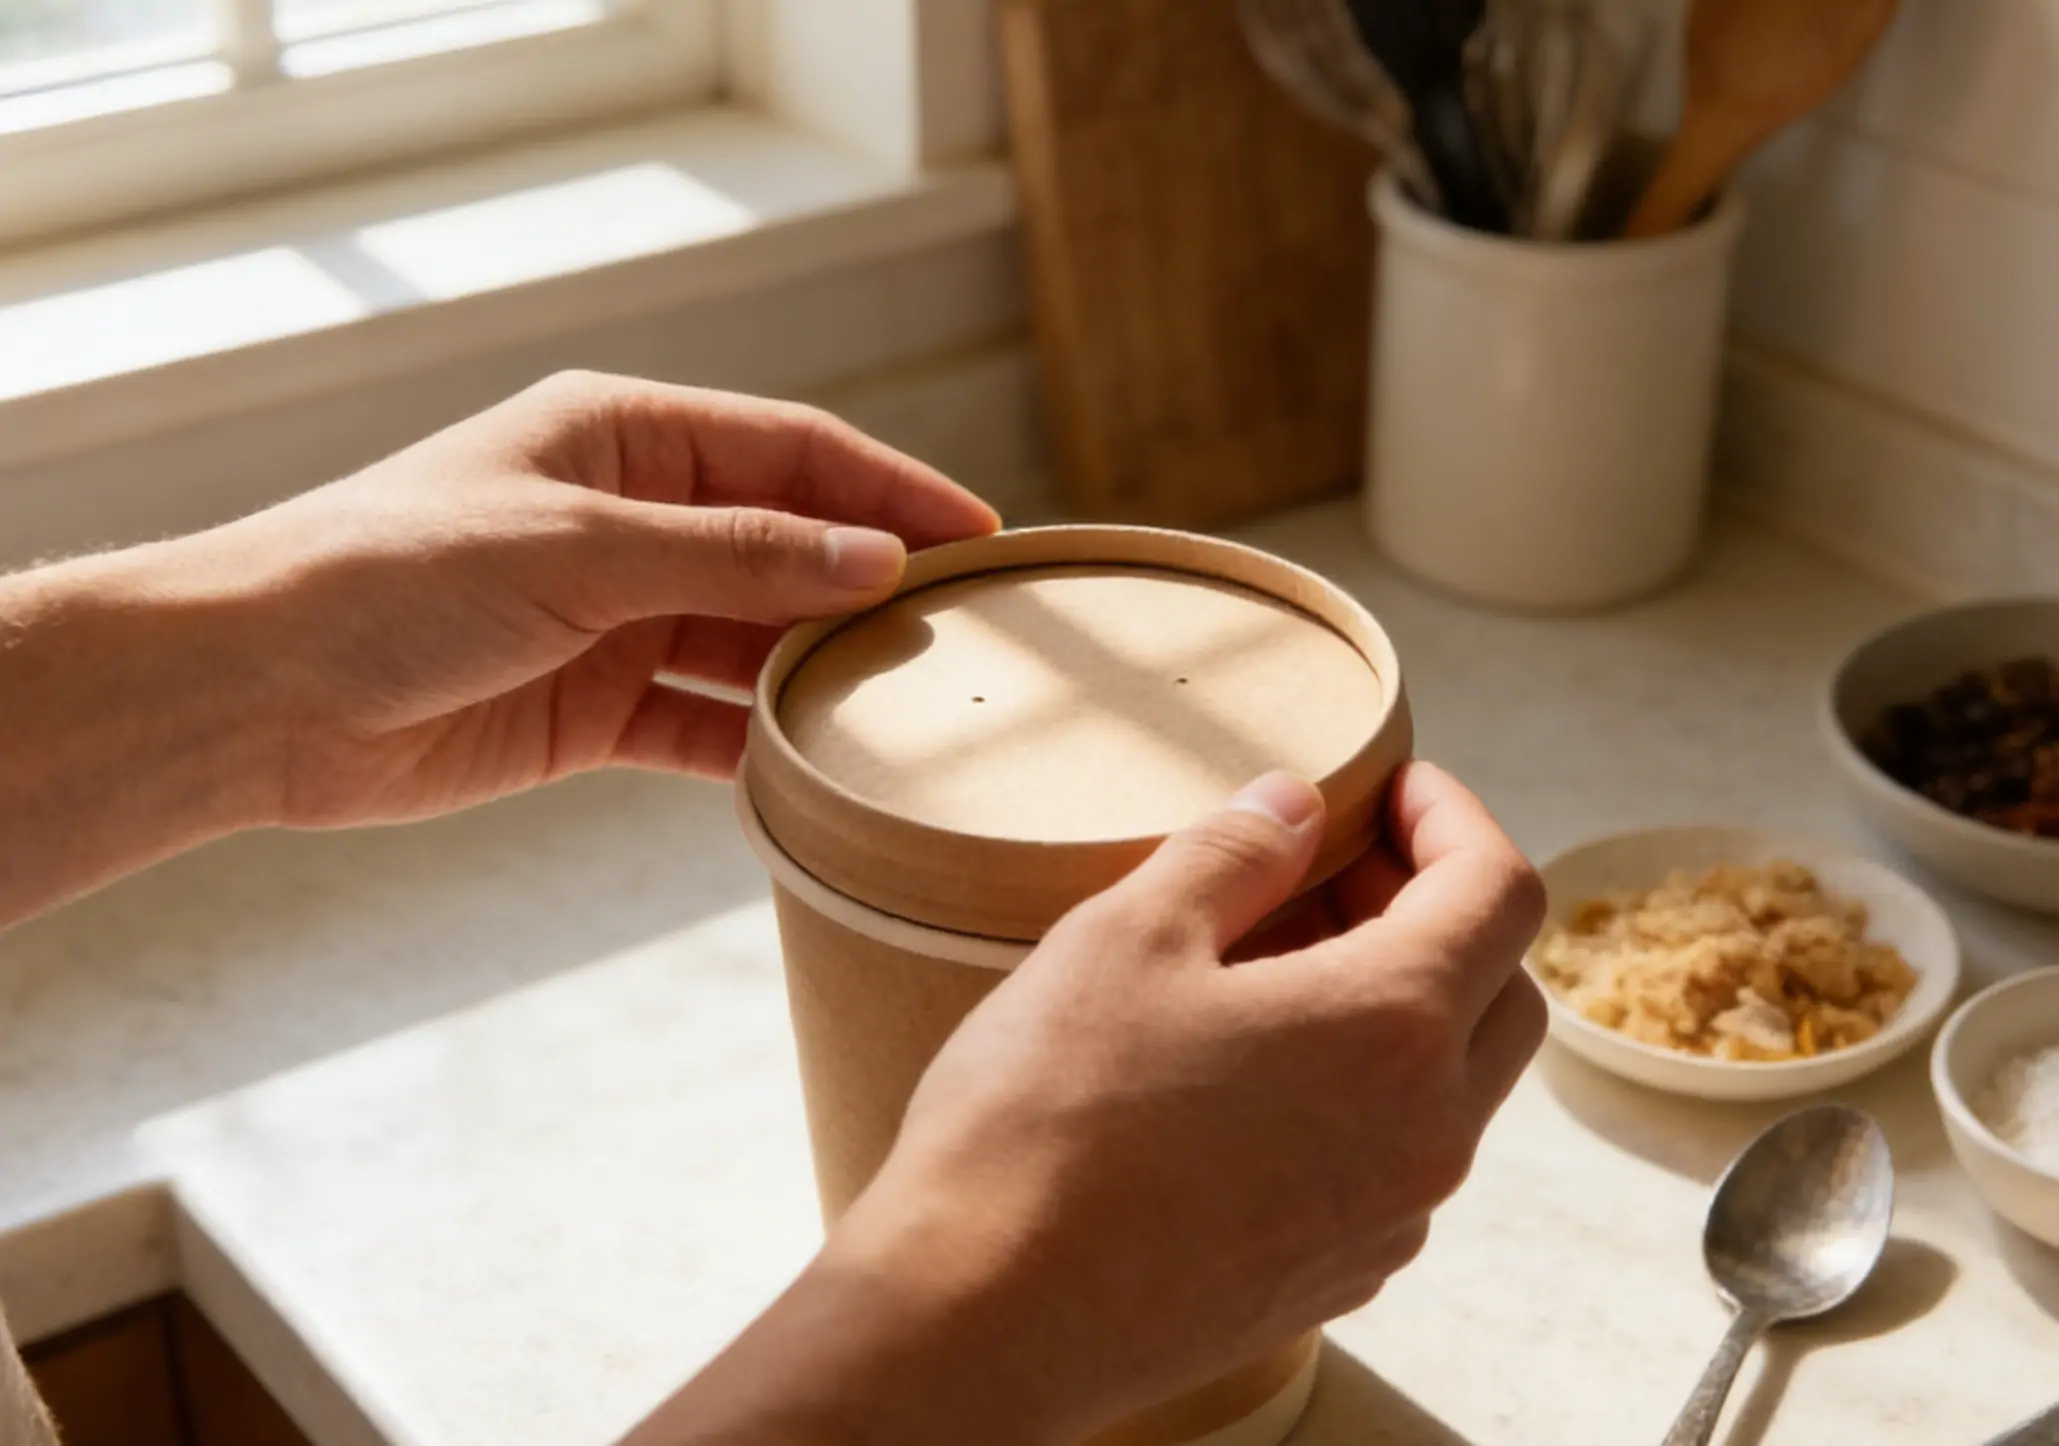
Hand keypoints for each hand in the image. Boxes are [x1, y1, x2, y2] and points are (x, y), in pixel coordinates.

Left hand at [191, 370, 999, 826]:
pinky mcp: (590, 710)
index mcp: (625, 438)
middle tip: (970, 638)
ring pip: (753, 641)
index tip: (980, 540)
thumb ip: (733, 557)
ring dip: (821, 672)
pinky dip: (756, 748)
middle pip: (786, 548)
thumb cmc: (395, 574)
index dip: (892, 491)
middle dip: (871, 588)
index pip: (794, 453)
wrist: (256, 692)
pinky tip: (817, 773)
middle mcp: (630, 521)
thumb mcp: (579, 547)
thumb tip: (874, 564)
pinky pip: (702, 725)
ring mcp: (614, 619)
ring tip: (915, 711)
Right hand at [654, 762, 1546, 1445]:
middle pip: (1502, 990)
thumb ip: (1233, 852)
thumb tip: (1293, 806)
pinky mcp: (1336, 1276)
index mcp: (1392, 1028)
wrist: (984, 1317)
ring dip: (1401, 1003)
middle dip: (1439, 908)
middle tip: (1334, 869)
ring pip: (1452, 1083)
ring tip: (1275, 963)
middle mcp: (1424, 1134)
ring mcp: (1388, 1221)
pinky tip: (1253, 1070)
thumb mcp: (1126, 937)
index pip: (1498, 891)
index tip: (1393, 789)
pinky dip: (1364, 1090)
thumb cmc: (1046, 1118)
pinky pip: (1394, 1160)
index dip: (1456, 816)